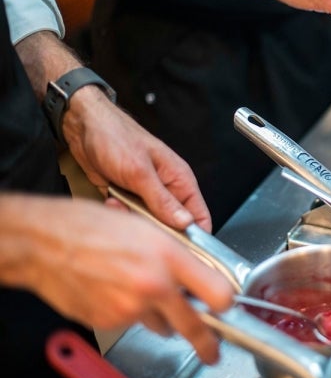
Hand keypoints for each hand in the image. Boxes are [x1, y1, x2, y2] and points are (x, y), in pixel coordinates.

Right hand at [1, 195, 233, 363]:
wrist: (44, 243)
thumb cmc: (91, 227)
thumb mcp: (149, 229)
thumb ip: (179, 257)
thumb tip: (199, 277)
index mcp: (169, 257)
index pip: (218, 294)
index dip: (226, 304)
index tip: (228, 309)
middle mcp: (153, 286)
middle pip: (196, 327)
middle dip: (207, 343)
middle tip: (212, 351)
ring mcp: (130, 309)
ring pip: (161, 325)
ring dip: (161, 317)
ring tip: (142, 291)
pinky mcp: (110, 323)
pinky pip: (132, 324)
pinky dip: (131, 314)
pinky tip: (117, 291)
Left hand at [62, 86, 211, 230]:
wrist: (83, 127)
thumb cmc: (115, 137)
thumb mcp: (140, 173)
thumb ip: (163, 201)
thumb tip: (185, 223)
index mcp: (180, 179)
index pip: (199, 216)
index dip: (195, 236)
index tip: (182, 250)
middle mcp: (167, 188)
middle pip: (172, 224)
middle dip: (153, 227)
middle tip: (137, 216)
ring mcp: (148, 193)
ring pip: (148, 223)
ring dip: (132, 218)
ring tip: (119, 202)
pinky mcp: (129, 196)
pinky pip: (130, 216)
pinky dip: (119, 213)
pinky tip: (111, 200)